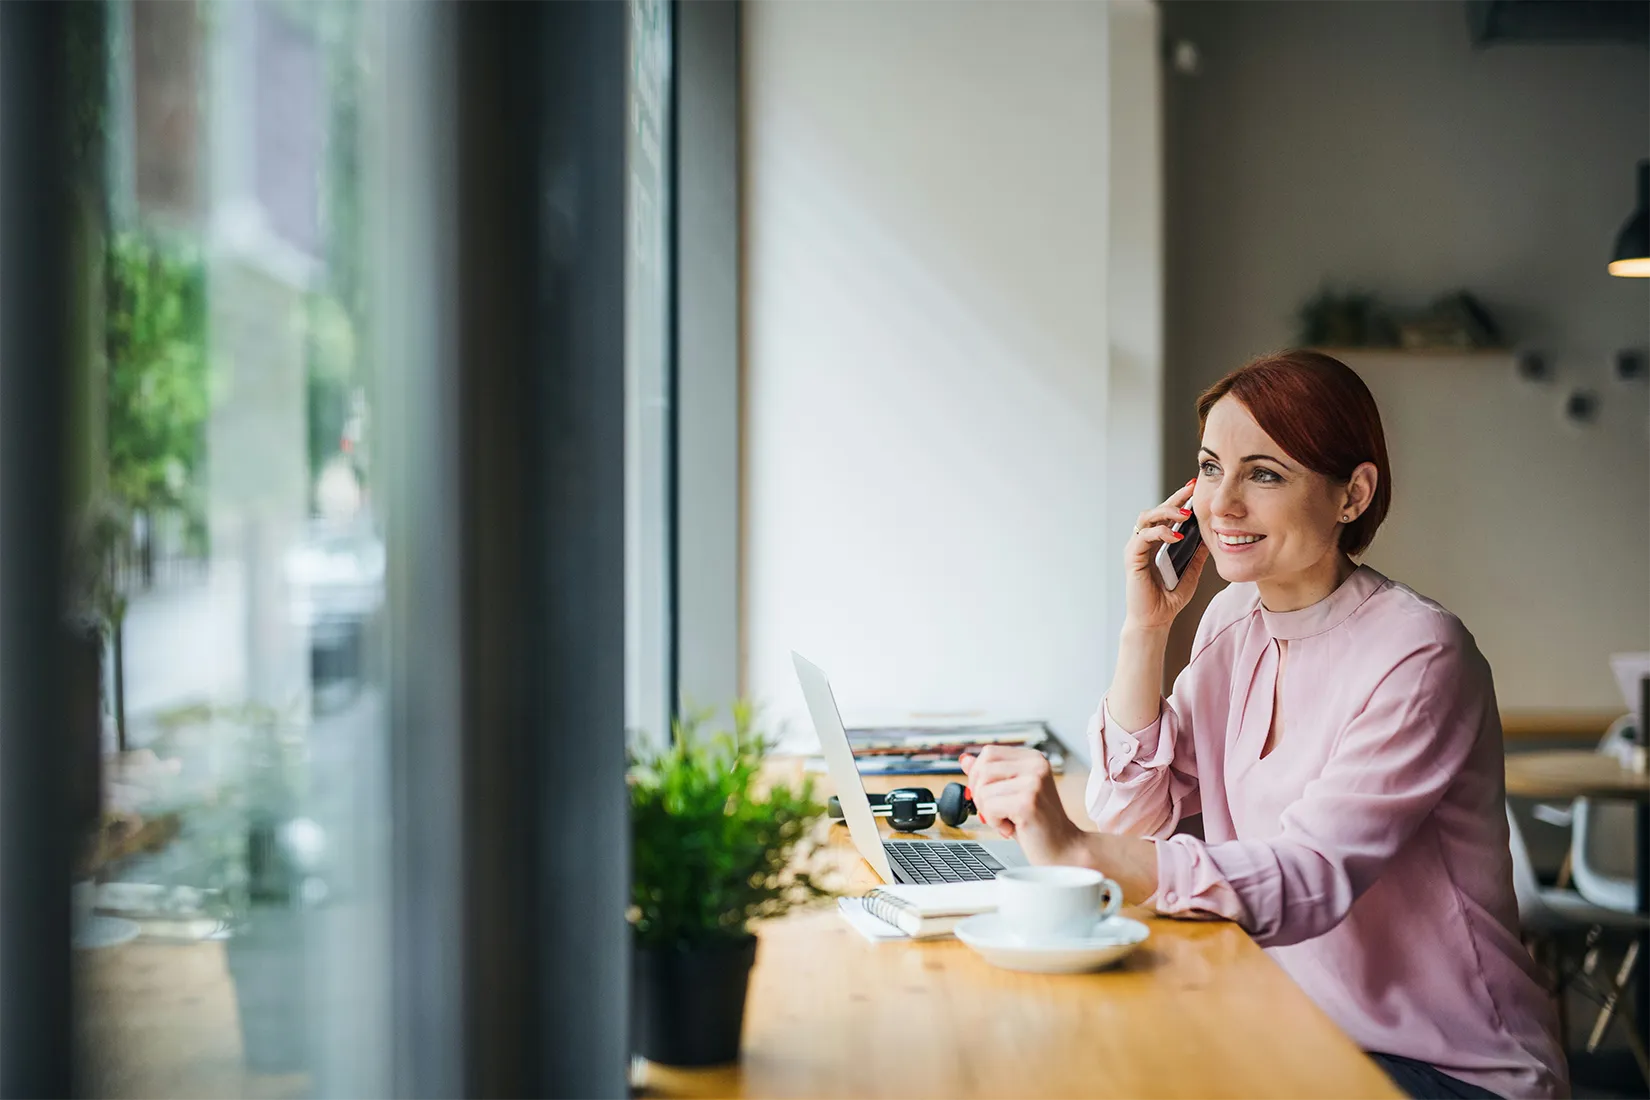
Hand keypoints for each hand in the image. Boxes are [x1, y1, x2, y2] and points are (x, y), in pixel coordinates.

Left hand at [958, 747, 1082, 865]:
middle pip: (982, 769)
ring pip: (983, 790)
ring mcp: (1033, 782)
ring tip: (1008, 820)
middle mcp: (1035, 766)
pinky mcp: (1027, 802)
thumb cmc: (1038, 824)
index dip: (979, 775)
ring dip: (988, 811)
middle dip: (981, 795)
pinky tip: (1011, 827)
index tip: (990, 795)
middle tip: (998, 812)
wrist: (1063, 849)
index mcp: (1033, 759)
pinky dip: (994, 822)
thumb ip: (990, 775)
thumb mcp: (1010, 794)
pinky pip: (989, 807)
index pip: (989, 753)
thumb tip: (966, 760)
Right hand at [1124, 479, 1210, 630]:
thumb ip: (1198, 553)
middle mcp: (1144, 542)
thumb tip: (1212, 535)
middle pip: (1155, 511)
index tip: (1194, 487)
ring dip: (1166, 512)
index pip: (1166, 515)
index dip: (1179, 500)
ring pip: (1146, 518)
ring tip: (1185, 514)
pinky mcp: (1132, 558)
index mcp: (1156, 543)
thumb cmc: (1169, 599)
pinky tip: (1176, 536)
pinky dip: (1160, 533)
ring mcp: (1136, 549)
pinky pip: (1143, 537)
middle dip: (1173, 499)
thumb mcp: (1191, 571)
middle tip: (1191, 490)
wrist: (1155, 620)